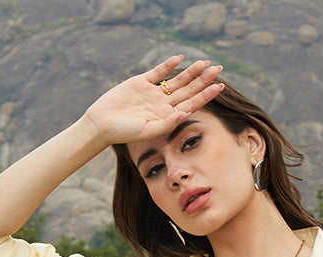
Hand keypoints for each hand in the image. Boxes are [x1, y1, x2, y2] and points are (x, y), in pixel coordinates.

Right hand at [84, 56, 224, 147]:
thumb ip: (167, 123)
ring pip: (176, 80)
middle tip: (218, 69)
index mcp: (167, 116)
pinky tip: (179, 59)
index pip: (192, 104)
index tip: (220, 86)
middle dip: (203, 80)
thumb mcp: (147, 130)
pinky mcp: (140, 82)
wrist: (102, 123)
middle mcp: (163, 104)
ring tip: (204, 63)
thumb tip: (185, 113)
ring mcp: (153, 93)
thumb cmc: (124, 132)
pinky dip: (168, 65)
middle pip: (188, 90)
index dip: (206, 95)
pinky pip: (158, 72)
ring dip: (190, 72)